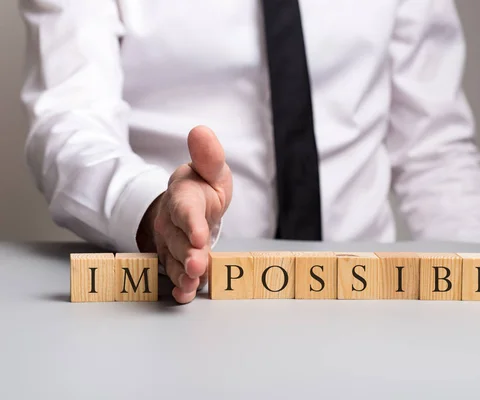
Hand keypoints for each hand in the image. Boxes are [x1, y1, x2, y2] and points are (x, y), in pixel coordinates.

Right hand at [137, 126, 232, 302]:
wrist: (188, 204)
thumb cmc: (203, 186)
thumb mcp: (210, 169)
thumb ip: (208, 156)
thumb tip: (201, 130)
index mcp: (183, 196)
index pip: (185, 209)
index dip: (191, 223)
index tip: (200, 235)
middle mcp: (171, 221)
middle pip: (178, 240)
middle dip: (188, 254)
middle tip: (199, 266)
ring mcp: (170, 242)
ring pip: (174, 259)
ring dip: (183, 274)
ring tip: (192, 285)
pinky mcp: (173, 258)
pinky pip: (173, 273)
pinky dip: (179, 286)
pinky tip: (186, 294)